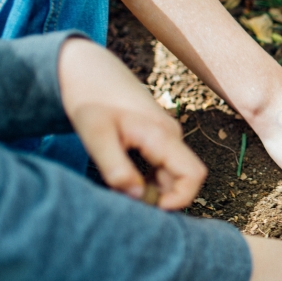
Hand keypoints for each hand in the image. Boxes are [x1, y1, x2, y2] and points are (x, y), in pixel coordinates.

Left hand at [57, 37, 205, 209]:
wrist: (88, 71)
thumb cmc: (90, 100)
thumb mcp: (95, 136)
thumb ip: (116, 168)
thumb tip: (138, 197)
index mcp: (162, 135)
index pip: (193, 174)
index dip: (181, 198)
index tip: (151, 209)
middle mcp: (171, 137)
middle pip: (185, 178)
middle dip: (163, 197)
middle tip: (128, 201)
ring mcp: (166, 137)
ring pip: (173, 174)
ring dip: (154, 189)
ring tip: (120, 188)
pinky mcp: (157, 138)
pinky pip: (163, 166)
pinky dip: (148, 179)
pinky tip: (123, 176)